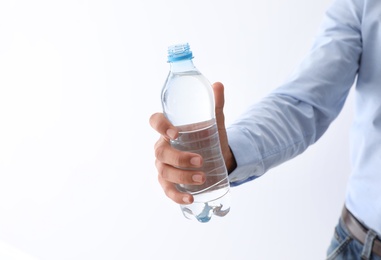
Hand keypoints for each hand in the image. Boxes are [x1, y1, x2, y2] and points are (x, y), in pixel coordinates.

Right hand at [149, 82, 235, 204]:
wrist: (216, 157)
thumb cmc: (209, 137)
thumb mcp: (214, 122)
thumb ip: (215, 105)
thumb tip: (218, 85)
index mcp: (170, 128)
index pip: (155, 121)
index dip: (160, 126)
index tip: (175, 132)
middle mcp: (162, 146)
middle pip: (161, 152)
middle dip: (179, 158)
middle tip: (200, 161)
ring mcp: (163, 165)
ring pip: (164, 172)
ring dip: (181, 177)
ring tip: (202, 179)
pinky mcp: (168, 182)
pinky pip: (167, 190)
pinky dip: (177, 196)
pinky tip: (190, 199)